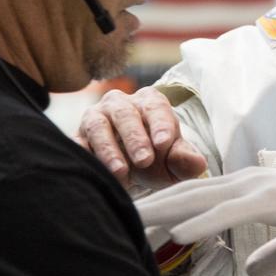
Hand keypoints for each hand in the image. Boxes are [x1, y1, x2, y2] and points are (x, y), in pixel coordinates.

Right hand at [76, 87, 206, 188]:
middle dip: (135, 137)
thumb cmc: (156, 160)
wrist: (129, 172)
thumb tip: (199, 165)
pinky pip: (77, 143)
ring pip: (98, 126)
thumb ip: (185, 160)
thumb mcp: (172, 161)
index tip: (165, 143)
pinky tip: (95, 171)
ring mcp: (96, 118)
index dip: (161, 125)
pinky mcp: (78, 137)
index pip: (156, 108)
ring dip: (109, 149)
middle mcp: (119, 104)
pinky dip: (85, 155)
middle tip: (145, 161)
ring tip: (121, 172)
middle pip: (125, 114)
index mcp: (149, 102)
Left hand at [136, 130, 275, 253]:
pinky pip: (228, 213)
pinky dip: (197, 222)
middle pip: (184, 193)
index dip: (160, 210)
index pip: (194, 197)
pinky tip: (174, 234)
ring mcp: (263, 187)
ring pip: (196, 200)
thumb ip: (273, 248)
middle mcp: (250, 180)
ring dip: (159, 215)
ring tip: (123, 228)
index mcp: (253, 187)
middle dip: (145, 208)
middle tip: (105, 219)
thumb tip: (248, 266)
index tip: (126, 223)